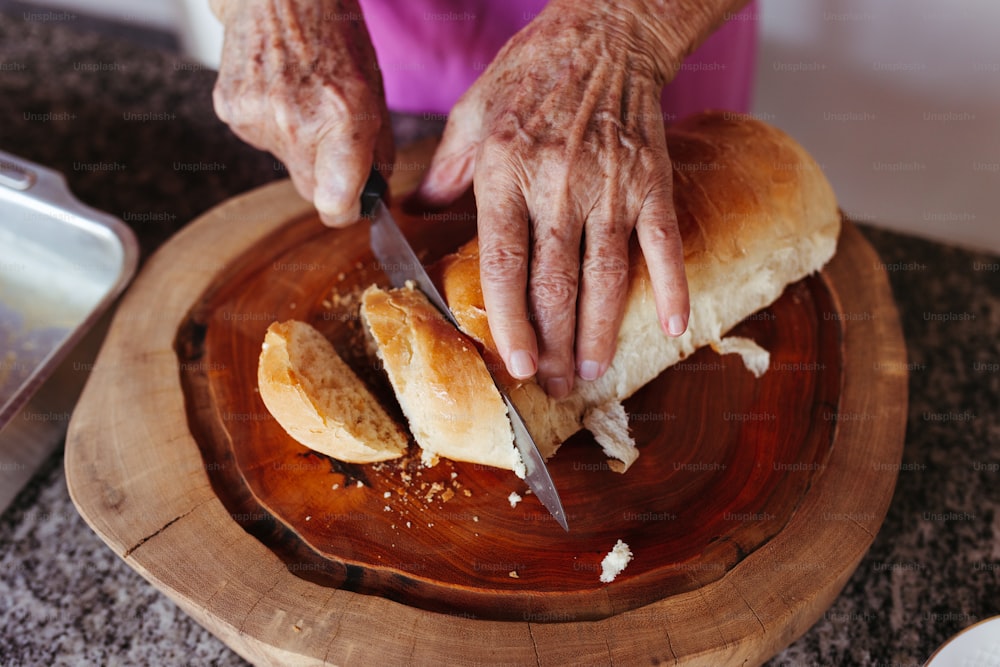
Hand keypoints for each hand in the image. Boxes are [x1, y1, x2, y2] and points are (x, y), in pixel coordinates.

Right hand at [211, 0, 392, 225]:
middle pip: (310, 191)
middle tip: (332, 140)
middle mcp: (297, 124)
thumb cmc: (335, 36)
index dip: (347, 210)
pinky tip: (279, 91)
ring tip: (302, 99)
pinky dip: (272, 126)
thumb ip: (377, 152)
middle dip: (325, 177)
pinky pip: (261, 140)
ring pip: (286, 165)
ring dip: (298, 147)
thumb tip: (375, 195)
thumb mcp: (374, 93)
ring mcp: (258, 118)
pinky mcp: (231, 111)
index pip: (336, 205)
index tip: (353, 203)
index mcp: (342, 120)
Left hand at [415, 3, 689, 398]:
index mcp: (505, 172)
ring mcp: (611, 185)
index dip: (511, 322)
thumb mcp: (471, 114)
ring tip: (591, 372)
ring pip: (607, 277)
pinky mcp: (652, 180)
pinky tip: (671, 328)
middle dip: (553, 346)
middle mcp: (557, 184)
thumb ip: (444, 171)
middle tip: (553, 386)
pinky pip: (663, 243)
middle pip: (556, 285)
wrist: (605, 33)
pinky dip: (671, 287)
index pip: (505, 265)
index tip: (516, 365)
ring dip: (600, 333)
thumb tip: (412, 212)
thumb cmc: (531, 73)